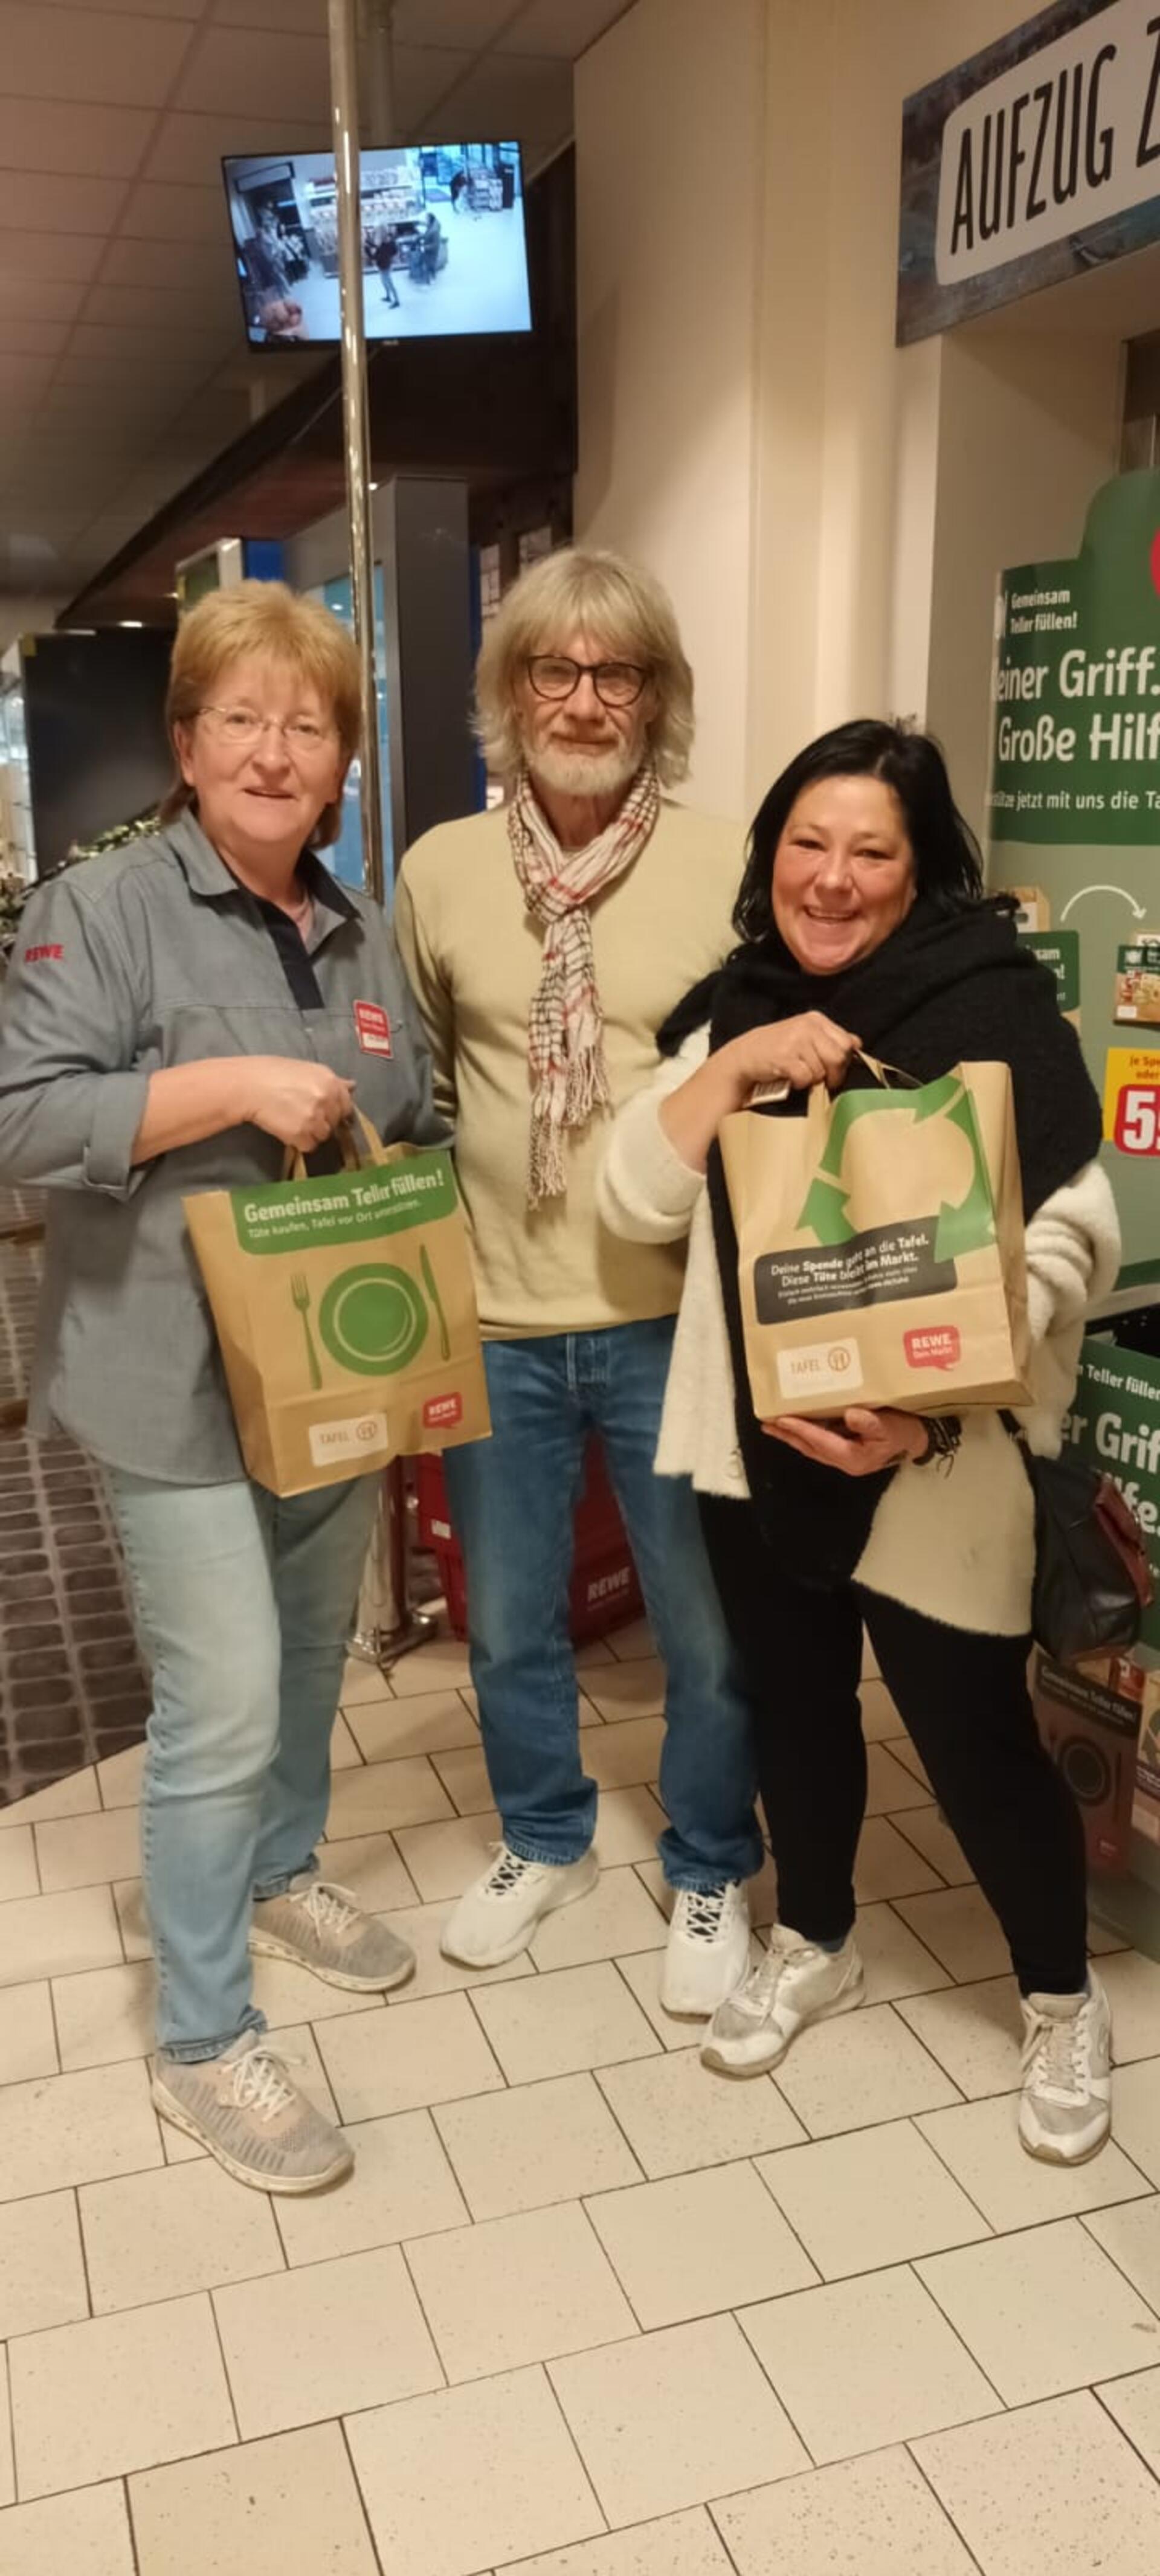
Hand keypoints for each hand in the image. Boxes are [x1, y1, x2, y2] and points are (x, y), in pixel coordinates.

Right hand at [244, 1057, 355, 1150]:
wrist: (248, 1085)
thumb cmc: (272, 1072)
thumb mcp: (306, 1068)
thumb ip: (331, 1080)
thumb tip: (352, 1086)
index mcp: (330, 1081)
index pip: (347, 1105)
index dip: (335, 1110)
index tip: (323, 1111)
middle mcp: (327, 1099)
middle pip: (335, 1122)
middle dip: (322, 1121)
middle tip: (302, 1115)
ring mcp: (315, 1118)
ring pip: (323, 1136)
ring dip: (311, 1133)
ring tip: (293, 1122)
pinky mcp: (301, 1134)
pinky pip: (308, 1146)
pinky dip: (299, 1142)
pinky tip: (287, 1130)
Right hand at [723, 1013, 861, 1097]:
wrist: (744, 1056)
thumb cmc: (778, 1049)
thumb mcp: (806, 1036)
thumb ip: (831, 1039)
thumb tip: (857, 1042)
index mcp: (816, 1019)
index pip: (847, 1043)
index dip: (844, 1062)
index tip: (833, 1070)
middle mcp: (807, 1026)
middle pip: (839, 1057)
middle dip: (832, 1074)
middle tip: (820, 1079)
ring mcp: (796, 1040)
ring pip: (822, 1070)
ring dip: (812, 1079)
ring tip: (798, 1074)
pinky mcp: (785, 1056)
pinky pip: (806, 1078)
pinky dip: (799, 1083)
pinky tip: (789, 1078)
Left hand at [762, 1406, 926, 1475]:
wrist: (915, 1439)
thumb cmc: (903, 1432)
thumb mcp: (889, 1426)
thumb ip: (870, 1422)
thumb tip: (849, 1415)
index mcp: (852, 1458)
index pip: (820, 1442)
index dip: (801, 1430)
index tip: (782, 1419)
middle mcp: (843, 1461)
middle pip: (809, 1448)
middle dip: (788, 1436)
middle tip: (766, 1423)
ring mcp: (843, 1457)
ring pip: (812, 1446)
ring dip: (793, 1436)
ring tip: (774, 1424)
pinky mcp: (845, 1449)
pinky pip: (820, 1442)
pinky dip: (806, 1433)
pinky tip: (798, 1423)